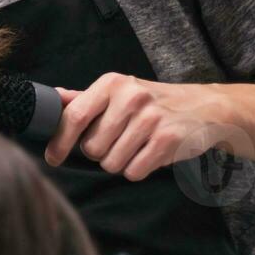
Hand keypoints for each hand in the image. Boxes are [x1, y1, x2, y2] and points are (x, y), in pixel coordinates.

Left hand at [44, 73, 233, 180]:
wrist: (203, 107)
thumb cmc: (151, 103)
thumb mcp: (118, 92)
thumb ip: (83, 98)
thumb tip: (50, 99)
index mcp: (111, 84)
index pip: (74, 116)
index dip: (59, 141)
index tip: (53, 157)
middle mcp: (130, 97)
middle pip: (92, 147)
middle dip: (99, 153)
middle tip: (116, 142)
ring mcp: (151, 118)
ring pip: (112, 163)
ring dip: (119, 163)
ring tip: (134, 147)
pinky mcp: (168, 139)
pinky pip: (134, 171)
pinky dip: (138, 169)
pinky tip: (149, 154)